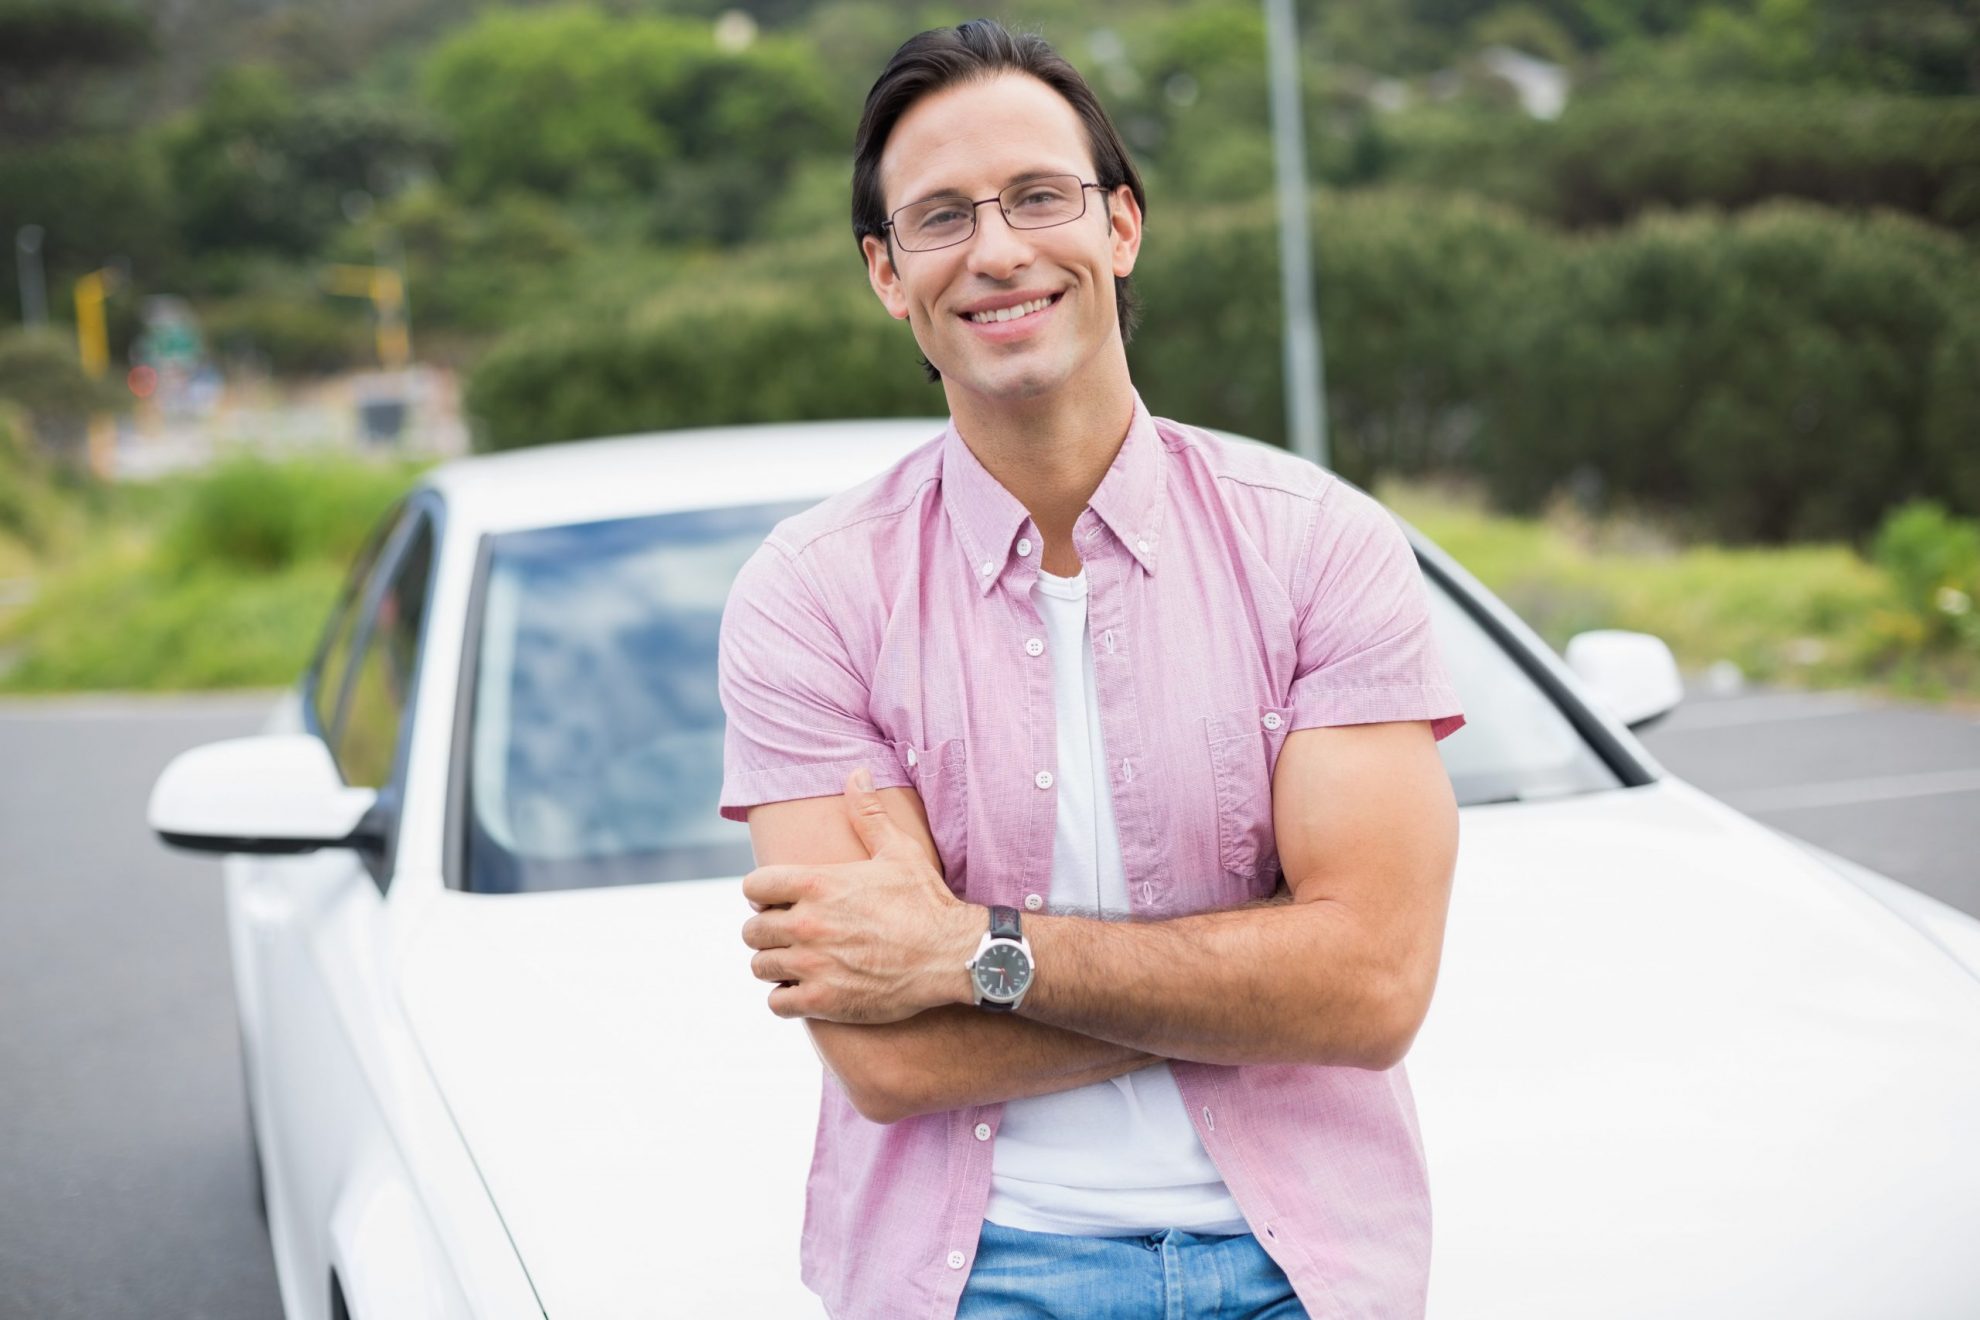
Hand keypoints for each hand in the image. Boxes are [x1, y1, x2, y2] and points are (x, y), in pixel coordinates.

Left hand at [740, 767, 980, 1022]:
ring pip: (761, 966)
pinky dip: (786, 998)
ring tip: (796, 962)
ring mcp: (813, 964)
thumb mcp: (899, 851)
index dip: (763, 892)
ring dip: (775, 964)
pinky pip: (777, 1003)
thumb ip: (869, 813)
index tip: (779, 899)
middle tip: (790, 934)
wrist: (952, 955)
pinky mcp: (823, 1000)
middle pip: (752, 930)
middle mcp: (807, 923)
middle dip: (767, 930)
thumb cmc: (926, 902)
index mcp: (817, 883)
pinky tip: (806, 989)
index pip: (753, 885)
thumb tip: (857, 772)